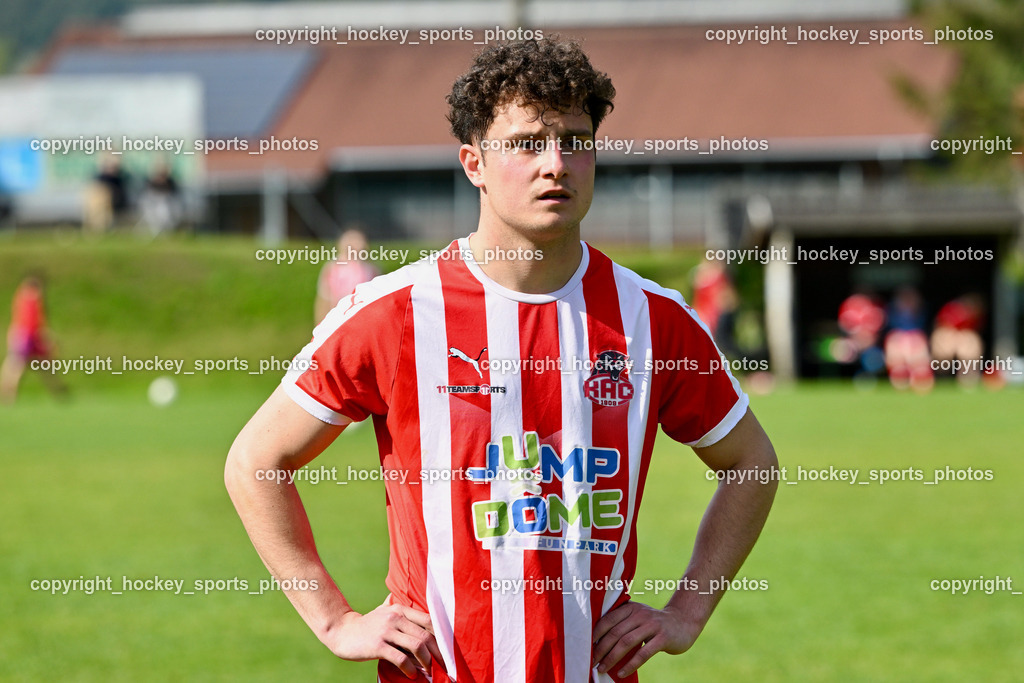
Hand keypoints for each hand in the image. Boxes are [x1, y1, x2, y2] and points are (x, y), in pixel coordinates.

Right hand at [323, 601, 441, 678]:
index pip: (429, 620)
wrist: (341, 631)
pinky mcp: (378, 645)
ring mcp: (386, 631)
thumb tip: (412, 606)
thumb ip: (399, 608)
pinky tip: (412, 675)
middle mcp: (395, 617)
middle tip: (443, 666)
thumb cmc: (367, 624)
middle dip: (438, 654)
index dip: (441, 636)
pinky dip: (410, 669)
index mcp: (400, 609)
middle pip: (426, 635)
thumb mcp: (384, 610)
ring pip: (417, 646)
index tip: (447, 650)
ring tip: (429, 672)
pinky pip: (401, 659)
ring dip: (427, 662)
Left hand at [591, 601, 700, 677]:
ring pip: (626, 642)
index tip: (586, 647)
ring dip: (612, 658)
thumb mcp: (637, 615)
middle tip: (592, 662)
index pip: (608, 620)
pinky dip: (630, 665)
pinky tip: (621, 673)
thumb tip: (596, 640)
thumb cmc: (654, 622)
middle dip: (600, 649)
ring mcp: (652, 625)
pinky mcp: (663, 638)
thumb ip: (622, 622)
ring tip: (602, 669)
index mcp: (630, 607)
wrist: (683, 621)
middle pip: (615, 632)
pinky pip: (643, 654)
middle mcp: (640, 614)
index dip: (595, 634)